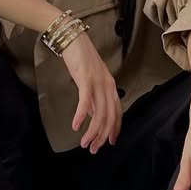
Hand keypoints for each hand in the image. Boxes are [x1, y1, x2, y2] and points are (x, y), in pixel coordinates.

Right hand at [61, 31, 121, 152]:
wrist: (73, 39)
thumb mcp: (90, 81)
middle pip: (109, 117)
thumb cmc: (81, 59)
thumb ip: (93, 98)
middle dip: (102, 136)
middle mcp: (108, 86)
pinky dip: (81, 116)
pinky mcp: (86, 79)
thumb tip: (92, 115)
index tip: (109, 142)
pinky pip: (85, 102)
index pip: (117, 113)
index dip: (114, 129)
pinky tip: (76, 126)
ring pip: (99, 114)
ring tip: (84, 143)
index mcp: (111, 86)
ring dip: (92, 132)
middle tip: (93, 149)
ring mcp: (98, 83)